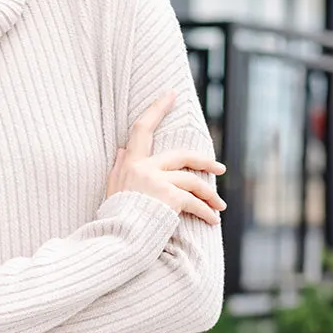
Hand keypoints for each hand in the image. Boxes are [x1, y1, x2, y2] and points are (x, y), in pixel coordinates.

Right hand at [106, 91, 226, 224]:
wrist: (117, 237)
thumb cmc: (114, 215)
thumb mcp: (112, 188)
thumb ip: (119, 167)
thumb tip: (122, 149)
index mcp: (131, 163)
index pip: (143, 129)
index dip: (157, 109)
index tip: (171, 94)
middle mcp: (146, 168)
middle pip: (183, 156)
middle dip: (205, 161)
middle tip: (220, 168)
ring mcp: (159, 182)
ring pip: (193, 181)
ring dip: (209, 195)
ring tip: (219, 206)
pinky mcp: (170, 198)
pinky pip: (194, 202)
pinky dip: (206, 212)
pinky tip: (213, 220)